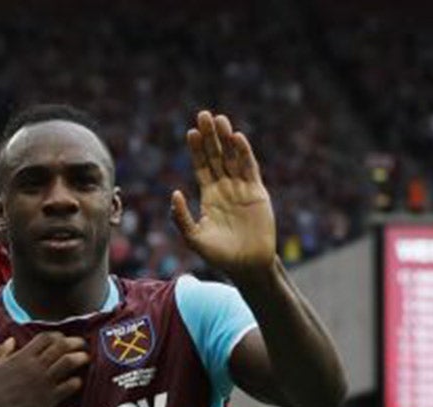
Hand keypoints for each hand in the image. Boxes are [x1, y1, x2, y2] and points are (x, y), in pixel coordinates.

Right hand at [0, 333, 88, 406]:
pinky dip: (76, 382)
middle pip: (62, 346)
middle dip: (75, 342)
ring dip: (80, 358)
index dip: (57, 335)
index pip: (46, 337)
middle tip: (81, 345)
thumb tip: (11, 341)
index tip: (61, 339)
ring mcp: (43, 383)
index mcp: (21, 356)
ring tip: (86, 358)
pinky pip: (70, 386)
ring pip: (70, 362)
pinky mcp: (48, 400)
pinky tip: (77, 382)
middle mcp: (35, 366)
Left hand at [170, 109, 277, 277]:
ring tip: (219, 119)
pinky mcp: (257, 192)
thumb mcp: (194, 238)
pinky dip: (244, 153)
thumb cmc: (220, 255)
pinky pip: (250, 168)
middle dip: (210, 137)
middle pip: (216, 156)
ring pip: (233, 157)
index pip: (202, 167)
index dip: (197, 150)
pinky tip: (237, 138)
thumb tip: (175, 193)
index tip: (191, 132)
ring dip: (226, 139)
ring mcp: (242, 188)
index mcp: (210, 196)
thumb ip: (182, 217)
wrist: (247, 265)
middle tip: (203, 115)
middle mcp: (225, 188)